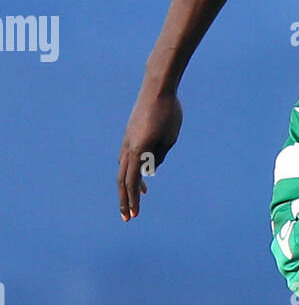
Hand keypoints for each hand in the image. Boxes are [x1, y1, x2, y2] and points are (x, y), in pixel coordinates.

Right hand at [118, 90, 182, 220]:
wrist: (157, 87)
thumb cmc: (168, 113)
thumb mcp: (169, 139)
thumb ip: (159, 157)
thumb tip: (149, 170)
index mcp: (138, 151)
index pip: (131, 182)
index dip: (133, 200)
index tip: (135, 215)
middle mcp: (128, 147)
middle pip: (122, 180)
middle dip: (125, 200)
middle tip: (128, 217)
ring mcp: (127, 139)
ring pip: (123, 168)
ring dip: (129, 185)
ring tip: (141, 196)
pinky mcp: (130, 133)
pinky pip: (127, 156)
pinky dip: (131, 169)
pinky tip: (139, 174)